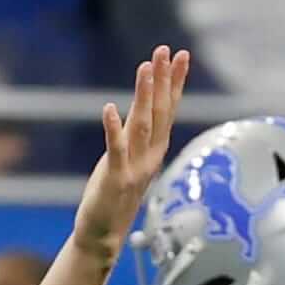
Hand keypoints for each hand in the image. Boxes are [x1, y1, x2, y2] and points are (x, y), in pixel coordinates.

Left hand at [71, 45, 189, 264]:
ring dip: (144, 95)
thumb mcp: (129, 160)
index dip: (174, 82)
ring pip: (142, 125)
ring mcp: (135, 167)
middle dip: (164, 79)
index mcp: (154, 149)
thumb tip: (143, 108)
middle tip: (166, 50)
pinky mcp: (116, 179)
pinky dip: (113, 128)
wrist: (104, 234)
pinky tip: (109, 108)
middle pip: (159, 111)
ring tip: (145, 68)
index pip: (168, 109)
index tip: (180, 55)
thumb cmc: (115, 196)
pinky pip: (116, 150)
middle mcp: (150, 155)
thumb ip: (138, 136)